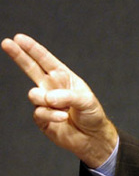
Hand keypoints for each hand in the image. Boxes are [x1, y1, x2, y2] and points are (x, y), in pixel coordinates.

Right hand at [2, 34, 117, 167]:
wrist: (91, 137)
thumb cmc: (92, 115)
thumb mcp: (87, 101)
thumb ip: (68, 96)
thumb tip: (47, 97)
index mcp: (64, 77)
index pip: (46, 60)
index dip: (33, 49)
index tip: (19, 38)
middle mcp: (52, 87)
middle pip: (31, 68)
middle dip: (19, 55)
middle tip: (6, 42)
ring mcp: (45, 102)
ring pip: (34, 95)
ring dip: (48, 101)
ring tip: (64, 109)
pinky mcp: (41, 118)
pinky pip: (39, 112)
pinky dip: (52, 115)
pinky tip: (62, 119)